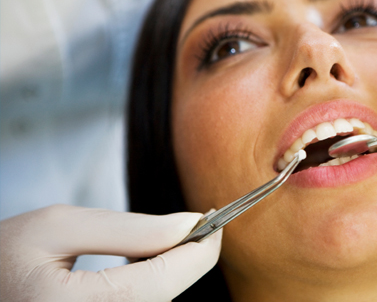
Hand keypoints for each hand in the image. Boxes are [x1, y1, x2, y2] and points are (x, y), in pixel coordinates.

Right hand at [0, 205, 220, 301]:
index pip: (167, 279)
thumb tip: (189, 224)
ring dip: (171, 273)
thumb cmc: (2, 259)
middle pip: (167, 296)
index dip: (201, 248)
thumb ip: (128, 228)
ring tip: (164, 243)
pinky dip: (153, 288)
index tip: (217, 220)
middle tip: (197, 226)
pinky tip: (147, 267)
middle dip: (188, 259)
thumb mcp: (57, 227)